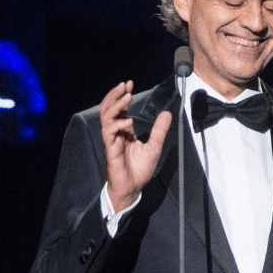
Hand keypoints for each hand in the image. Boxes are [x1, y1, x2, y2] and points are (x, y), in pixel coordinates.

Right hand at [100, 80, 171, 211]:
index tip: (129, 83)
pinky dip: (118, 124)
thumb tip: (167, 113)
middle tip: (125, 85)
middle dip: (115, 95)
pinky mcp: (110, 150)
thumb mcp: (154, 146)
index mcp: (124, 130)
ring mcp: (111, 140)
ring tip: (127, 97)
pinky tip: (128, 121)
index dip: (123, 95)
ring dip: (116, 105)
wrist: (133, 188)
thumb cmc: (139, 170)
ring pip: (106, 117)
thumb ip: (159, 130)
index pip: (120, 108)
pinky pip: (109, 132)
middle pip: (108, 108)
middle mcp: (116, 133)